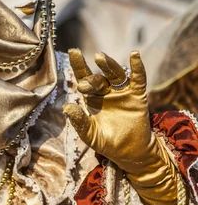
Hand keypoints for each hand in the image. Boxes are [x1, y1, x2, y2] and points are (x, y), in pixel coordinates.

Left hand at [63, 48, 154, 174]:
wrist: (130, 153)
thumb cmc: (107, 142)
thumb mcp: (90, 134)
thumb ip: (80, 121)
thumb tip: (66, 107)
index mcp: (92, 97)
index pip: (84, 77)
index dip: (78, 64)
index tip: (73, 51)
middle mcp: (106, 90)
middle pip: (98, 78)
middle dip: (91, 79)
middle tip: (84, 84)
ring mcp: (122, 92)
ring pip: (115, 74)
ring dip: (108, 65)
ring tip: (100, 57)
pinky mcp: (138, 96)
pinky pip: (138, 79)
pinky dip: (137, 67)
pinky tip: (134, 55)